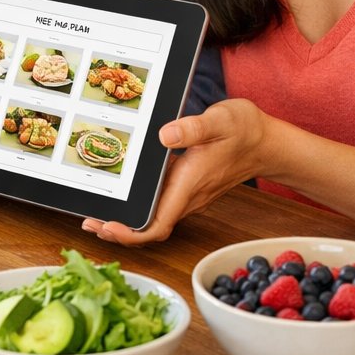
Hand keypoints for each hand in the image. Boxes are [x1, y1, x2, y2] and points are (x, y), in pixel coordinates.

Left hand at [81, 98, 270, 244]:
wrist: (266, 141)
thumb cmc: (244, 129)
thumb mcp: (220, 120)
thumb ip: (194, 128)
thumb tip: (165, 135)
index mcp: (190, 183)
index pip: (159, 224)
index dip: (132, 233)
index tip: (107, 227)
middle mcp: (187, 195)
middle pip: (150, 227)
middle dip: (118, 231)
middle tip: (88, 222)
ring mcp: (187, 194)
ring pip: (153, 218)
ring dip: (126, 221)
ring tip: (95, 213)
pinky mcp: (187, 187)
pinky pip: (159, 205)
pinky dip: (138, 206)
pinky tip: (121, 192)